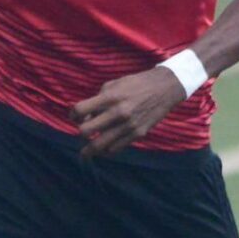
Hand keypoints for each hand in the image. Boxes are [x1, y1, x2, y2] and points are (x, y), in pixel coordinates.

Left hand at [69, 67, 187, 158]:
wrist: (164, 88)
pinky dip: (106, 151)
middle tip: (82, 133)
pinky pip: (115, 149)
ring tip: (85, 153)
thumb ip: (98, 99)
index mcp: (110, 96)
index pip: (80, 110)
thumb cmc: (136, 84)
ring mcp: (128, 125)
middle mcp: (118, 112)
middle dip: (80, 133)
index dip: (73, 115)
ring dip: (89, 150)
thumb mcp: (114, 84)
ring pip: (99, 146)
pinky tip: (104, 148)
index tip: (75, 117)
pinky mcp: (138, 134)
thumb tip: (87, 117)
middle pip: (85, 131)